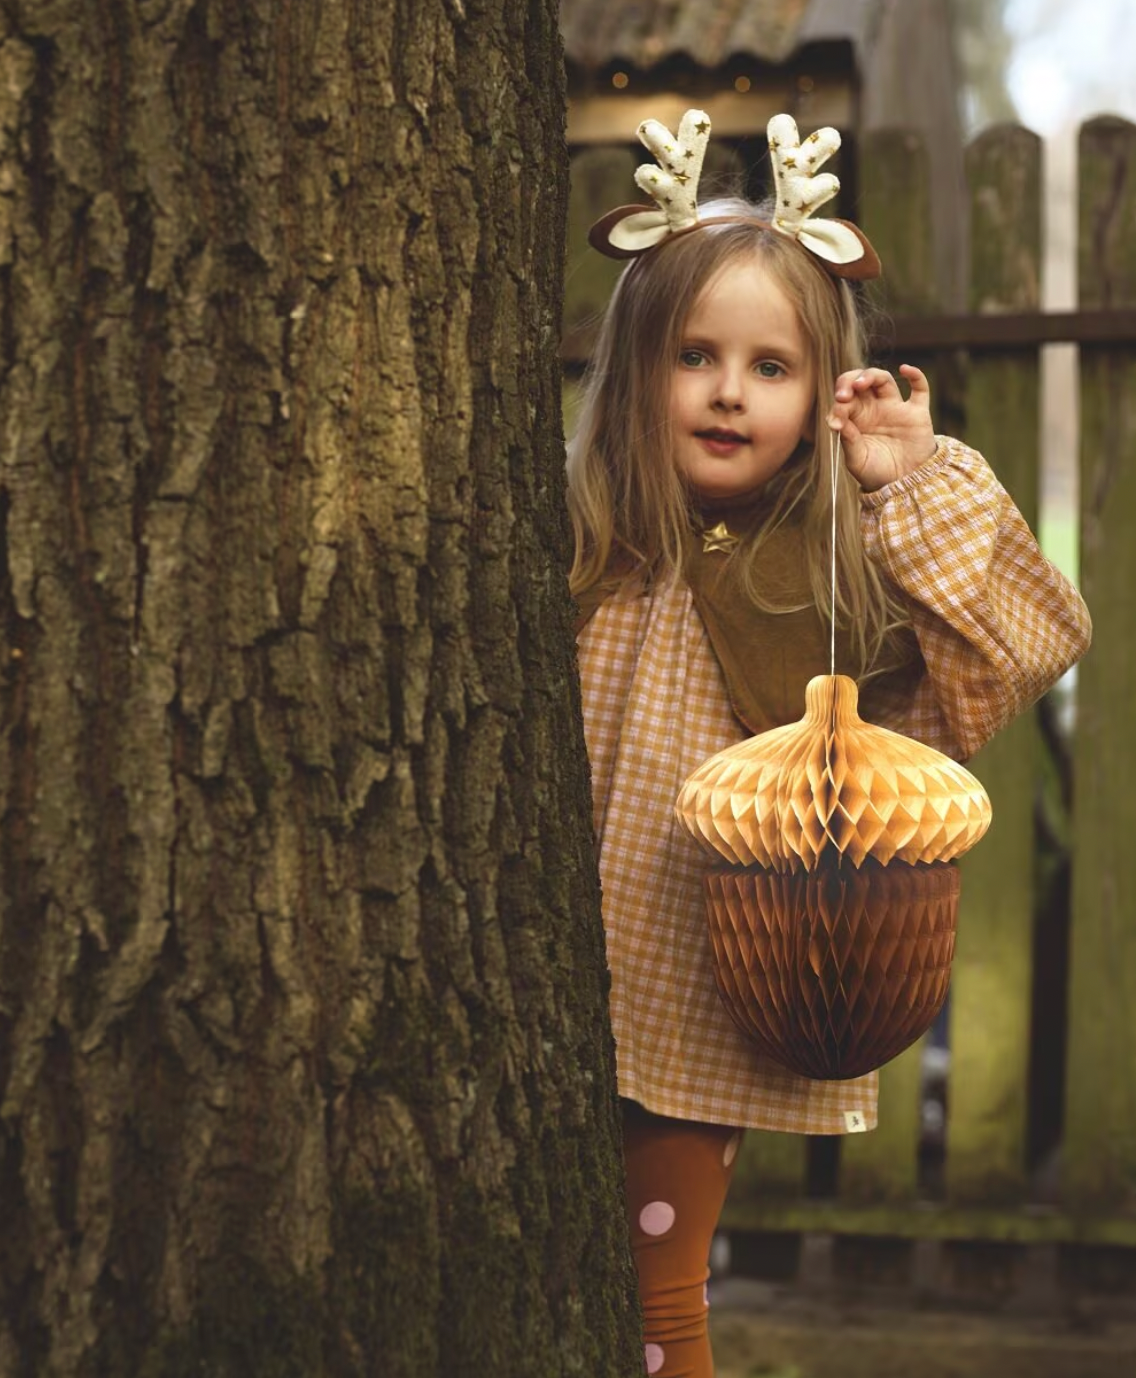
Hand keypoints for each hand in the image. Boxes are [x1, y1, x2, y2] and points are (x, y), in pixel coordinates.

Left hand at [826, 364, 937, 490]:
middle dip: (849, 382)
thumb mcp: (857, 461)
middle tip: (843, 395)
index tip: (836, 422)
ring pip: (883, 380)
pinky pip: (920, 388)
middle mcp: (874, 409)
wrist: (904, 484)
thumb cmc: (876, 473)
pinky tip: (905, 369)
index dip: (838, 406)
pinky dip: (916, 375)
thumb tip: (838, 421)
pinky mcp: (917, 413)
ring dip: (871, 375)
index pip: (844, 401)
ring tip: (861, 383)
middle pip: (860, 382)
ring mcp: (896, 408)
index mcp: (856, 419)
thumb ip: (848, 441)